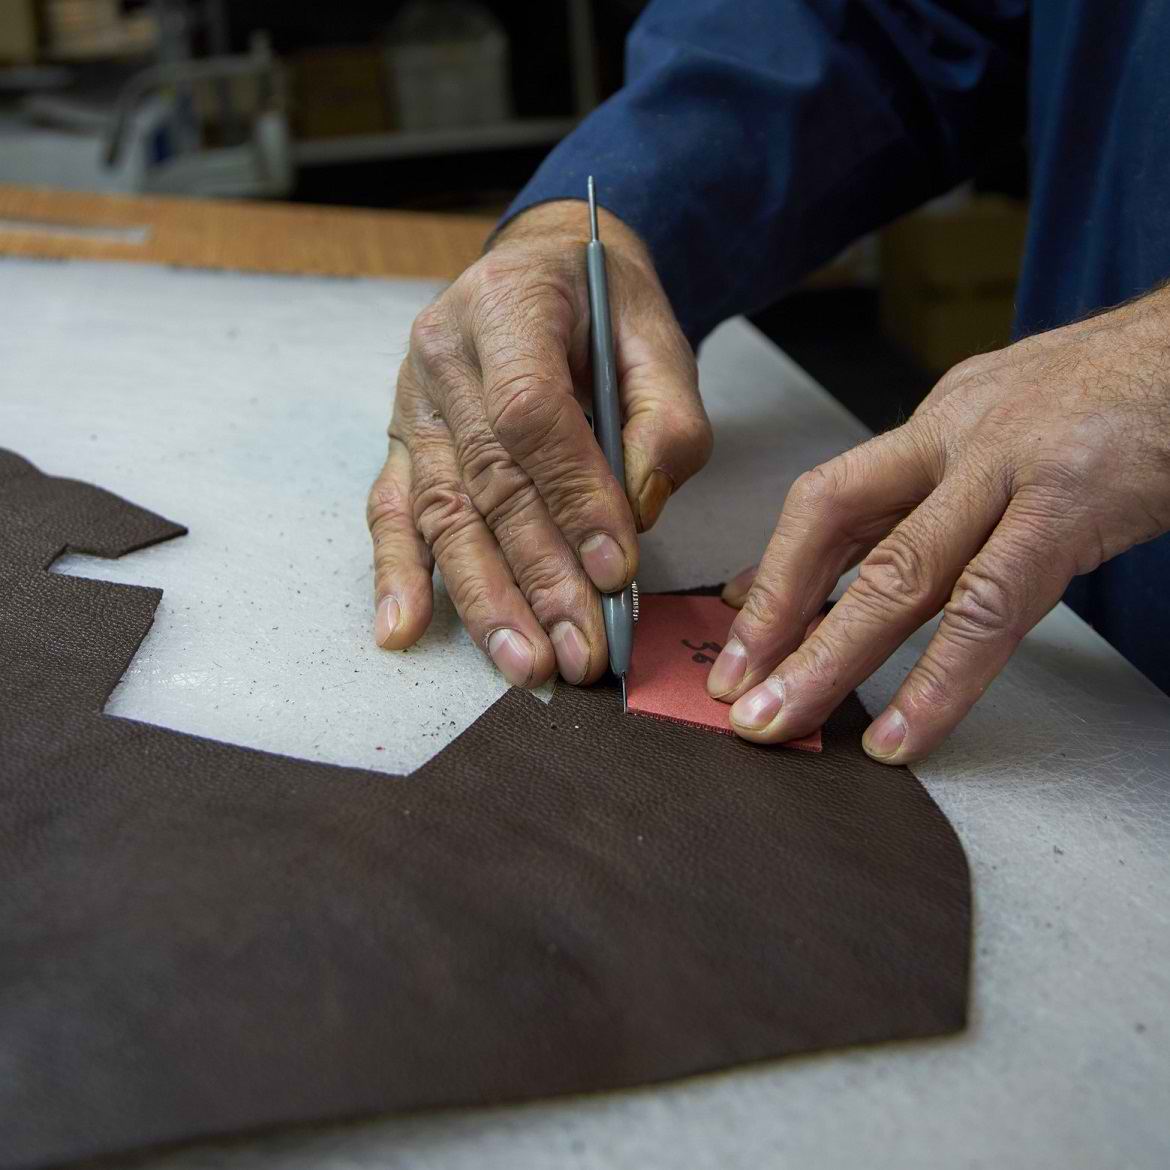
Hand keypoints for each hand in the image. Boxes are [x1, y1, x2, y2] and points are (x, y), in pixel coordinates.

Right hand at [367, 201, 709, 686]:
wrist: (539, 270)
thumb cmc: (603, 307)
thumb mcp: (657, 337)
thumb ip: (666, 418)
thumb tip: (637, 512)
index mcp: (506, 305)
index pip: (529, 413)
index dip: (574, 496)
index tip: (618, 569)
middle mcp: (443, 355)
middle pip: (489, 480)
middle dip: (540, 576)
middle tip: (581, 649)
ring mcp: (412, 403)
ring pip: (444, 512)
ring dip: (485, 596)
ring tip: (523, 663)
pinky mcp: (402, 445)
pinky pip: (393, 512)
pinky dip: (398, 574)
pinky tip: (403, 630)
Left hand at [707, 285, 1169, 761]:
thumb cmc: (1119, 400)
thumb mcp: (1006, 427)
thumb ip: (934, 493)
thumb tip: (860, 557)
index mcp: (941, 424)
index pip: (829, 500)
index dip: (774, 569)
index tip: (735, 628)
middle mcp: (959, 438)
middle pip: (837, 530)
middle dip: (775, 619)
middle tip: (733, 692)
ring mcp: (1012, 470)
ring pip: (900, 575)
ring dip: (829, 658)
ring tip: (781, 721)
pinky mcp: (1071, 509)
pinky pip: (990, 609)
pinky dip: (938, 683)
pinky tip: (900, 734)